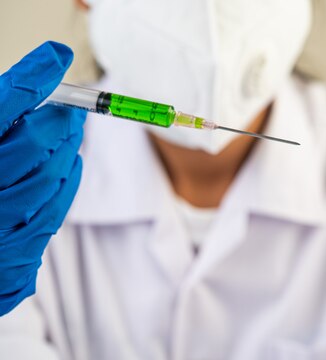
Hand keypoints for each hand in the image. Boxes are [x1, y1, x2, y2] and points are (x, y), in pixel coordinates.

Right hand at [0, 42, 84, 314]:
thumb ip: (3, 115)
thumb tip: (37, 85)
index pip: (2, 106)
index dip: (32, 78)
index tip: (56, 55)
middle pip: (34, 140)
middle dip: (60, 116)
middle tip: (72, 104)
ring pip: (52, 173)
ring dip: (69, 145)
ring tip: (71, 130)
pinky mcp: (18, 251)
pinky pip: (56, 207)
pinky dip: (68, 179)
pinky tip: (68, 163)